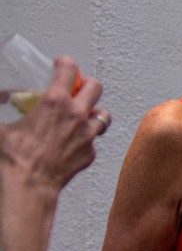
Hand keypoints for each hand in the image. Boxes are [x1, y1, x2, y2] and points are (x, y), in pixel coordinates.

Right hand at [0, 56, 107, 195]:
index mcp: (54, 102)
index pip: (68, 70)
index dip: (65, 63)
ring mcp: (87, 134)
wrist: (29, 186)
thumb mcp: (0, 127)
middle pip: (96, 87)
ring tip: (81, 115)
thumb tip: (0, 98)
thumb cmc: (15, 158)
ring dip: (93, 112)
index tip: (62, 64)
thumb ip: (1, 108)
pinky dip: (86, 139)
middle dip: (87, 84)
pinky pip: (93, 141)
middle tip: (77, 87)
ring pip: (103, 114)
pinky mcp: (90, 152)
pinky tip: (73, 142)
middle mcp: (76, 115)